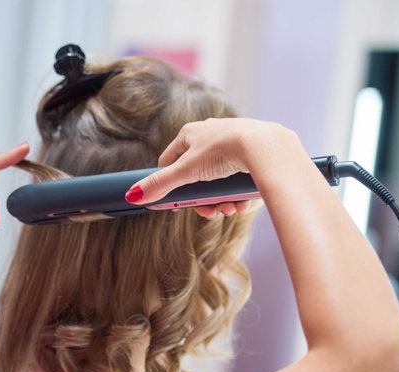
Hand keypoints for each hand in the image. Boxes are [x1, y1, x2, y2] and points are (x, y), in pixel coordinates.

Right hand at [125, 118, 286, 217]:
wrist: (266, 147)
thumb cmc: (223, 150)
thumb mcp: (186, 172)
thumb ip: (160, 184)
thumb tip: (133, 195)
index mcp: (191, 133)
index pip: (169, 160)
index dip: (169, 183)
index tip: (175, 202)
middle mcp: (211, 134)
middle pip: (196, 175)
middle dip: (202, 199)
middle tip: (208, 212)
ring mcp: (233, 142)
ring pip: (218, 180)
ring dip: (220, 200)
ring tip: (228, 210)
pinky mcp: (252, 152)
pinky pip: (239, 178)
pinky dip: (238, 194)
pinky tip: (242, 204)